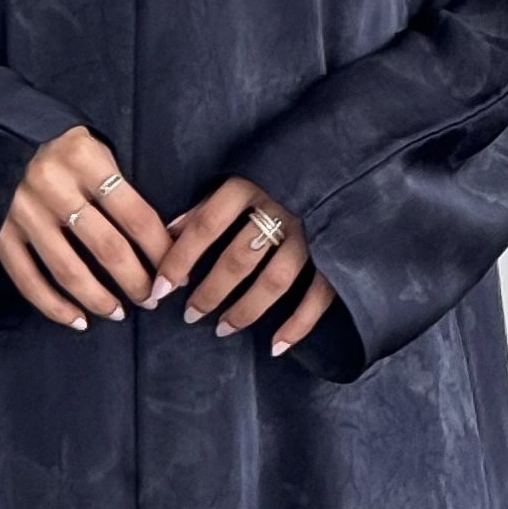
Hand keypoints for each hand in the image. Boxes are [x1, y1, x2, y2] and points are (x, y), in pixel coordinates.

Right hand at [0, 125, 172, 330]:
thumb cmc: (54, 140)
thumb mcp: (91, 145)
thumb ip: (117, 183)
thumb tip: (160, 236)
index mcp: (84, 159)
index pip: (136, 216)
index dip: (161, 252)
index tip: (173, 273)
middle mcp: (53, 186)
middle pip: (107, 248)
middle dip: (136, 281)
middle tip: (151, 299)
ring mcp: (22, 212)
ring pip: (68, 270)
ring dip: (99, 299)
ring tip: (118, 313)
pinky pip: (27, 279)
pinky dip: (54, 306)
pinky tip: (77, 320)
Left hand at [150, 174, 337, 357]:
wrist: (346, 161)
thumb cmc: (285, 171)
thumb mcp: (245, 175)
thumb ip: (210, 204)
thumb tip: (169, 231)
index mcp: (253, 185)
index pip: (206, 227)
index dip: (180, 259)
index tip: (161, 288)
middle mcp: (282, 208)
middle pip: (237, 259)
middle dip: (210, 292)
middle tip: (190, 315)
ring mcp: (313, 233)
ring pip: (273, 281)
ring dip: (244, 311)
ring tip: (222, 328)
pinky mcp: (338, 254)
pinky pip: (317, 296)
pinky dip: (297, 325)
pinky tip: (275, 346)